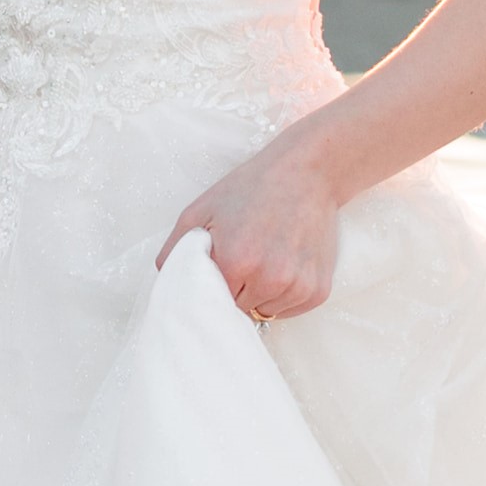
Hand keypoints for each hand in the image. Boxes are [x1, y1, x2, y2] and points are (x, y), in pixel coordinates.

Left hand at [157, 120, 350, 323]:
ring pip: (265, 312)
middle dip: (235, 290)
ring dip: (260, 294)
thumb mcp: (200, 210)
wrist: (307, 173)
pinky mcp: (318, 291)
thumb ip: (174, 251)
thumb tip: (167, 282)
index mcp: (236, 262)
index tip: (218, 269)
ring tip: (267, 257)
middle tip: (244, 256)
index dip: (212, 285)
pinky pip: (290, 309)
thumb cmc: (252, 189)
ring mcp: (297, 287)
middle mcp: (270, 280)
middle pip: (238, 310)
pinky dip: (284, 294)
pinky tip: (285, 262)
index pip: (211, 302)